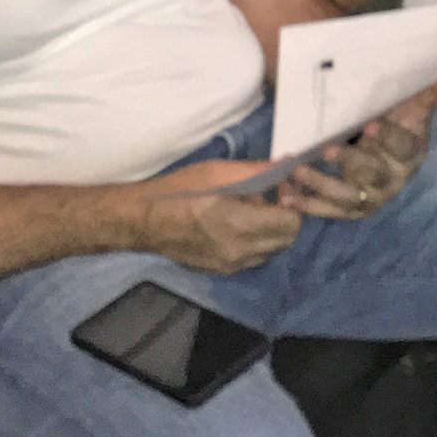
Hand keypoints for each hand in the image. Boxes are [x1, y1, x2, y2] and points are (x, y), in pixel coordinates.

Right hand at [131, 159, 304, 272]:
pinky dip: (257, 242)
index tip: (281, 186)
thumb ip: (258, 171)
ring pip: (272, 250)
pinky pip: (254, 257)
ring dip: (273, 231)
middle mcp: (240, 252)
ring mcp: (231, 265)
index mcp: (240, 226)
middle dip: (287, 216)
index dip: (292, 202)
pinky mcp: (221, 270)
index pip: (291, 222)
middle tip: (272, 196)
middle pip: (287, 239)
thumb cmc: (180, 190)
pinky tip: (239, 224)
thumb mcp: (219, 172)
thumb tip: (288, 165)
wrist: (144, 221)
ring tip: (254, 209)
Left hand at [276, 70, 436, 221]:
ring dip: (321, 186)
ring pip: (346, 198)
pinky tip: (286, 194)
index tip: (373, 125)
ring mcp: (369, 196)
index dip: (390, 138)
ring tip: (298, 171)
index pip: (402, 147)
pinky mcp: (348, 207)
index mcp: (410, 153)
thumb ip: (433, 90)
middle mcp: (392, 179)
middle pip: (374, 176)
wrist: (385, 144)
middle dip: (352, 164)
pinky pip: (326, 209)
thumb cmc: (399, 121)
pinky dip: (306, 203)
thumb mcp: (414, 105)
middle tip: (331, 148)